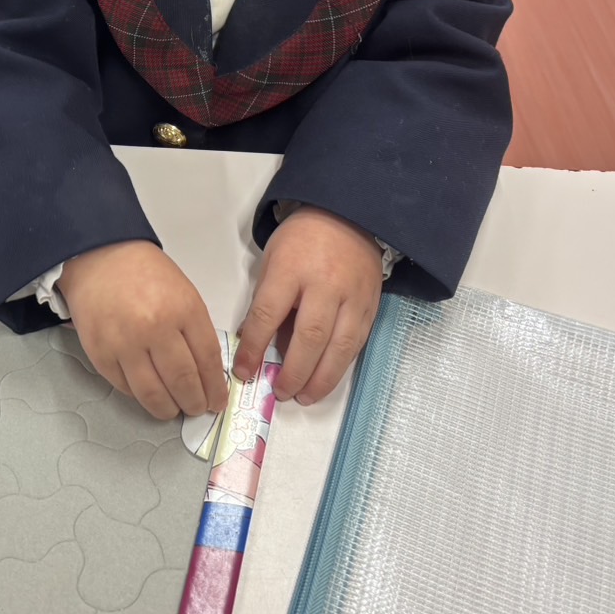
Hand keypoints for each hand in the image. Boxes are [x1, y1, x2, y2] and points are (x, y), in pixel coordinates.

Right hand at [59, 241, 227, 419]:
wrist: (99, 257)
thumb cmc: (143, 273)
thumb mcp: (184, 293)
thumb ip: (196, 331)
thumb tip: (206, 372)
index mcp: (183, 308)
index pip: (207, 360)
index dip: (214, 387)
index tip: (217, 399)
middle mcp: (154, 327)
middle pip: (183, 381)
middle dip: (194, 402)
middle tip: (196, 408)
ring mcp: (124, 342)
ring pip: (153, 393)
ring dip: (167, 408)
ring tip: (173, 409)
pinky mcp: (100, 353)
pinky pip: (125, 387)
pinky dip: (139, 396)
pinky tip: (148, 393)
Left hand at [233, 206, 382, 403]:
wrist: (348, 216)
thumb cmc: (303, 239)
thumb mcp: (273, 261)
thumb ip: (267, 301)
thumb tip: (259, 344)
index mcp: (291, 269)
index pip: (268, 315)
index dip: (254, 348)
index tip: (243, 371)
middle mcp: (325, 285)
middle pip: (309, 336)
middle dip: (293, 372)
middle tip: (280, 393)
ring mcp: (352, 296)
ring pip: (339, 346)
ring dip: (321, 378)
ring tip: (304, 397)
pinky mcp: (370, 306)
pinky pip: (356, 343)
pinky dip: (341, 366)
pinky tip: (327, 380)